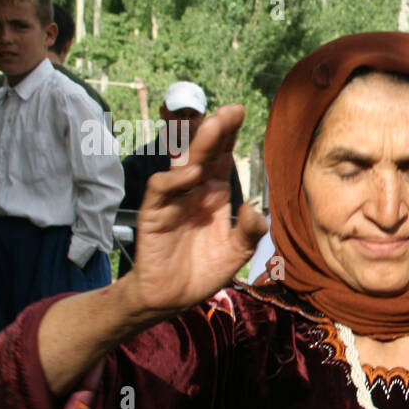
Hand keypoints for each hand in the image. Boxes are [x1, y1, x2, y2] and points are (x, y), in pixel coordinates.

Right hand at [119, 104, 266, 319]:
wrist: (171, 297)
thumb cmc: (203, 270)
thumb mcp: (236, 254)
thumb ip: (248, 233)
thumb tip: (254, 209)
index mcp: (214, 195)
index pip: (221, 158)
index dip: (229, 135)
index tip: (240, 111)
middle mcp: (193, 192)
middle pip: (203, 154)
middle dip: (215, 131)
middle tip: (229, 111)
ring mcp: (173, 201)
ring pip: (182, 165)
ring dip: (197, 146)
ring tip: (214, 128)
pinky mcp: (154, 214)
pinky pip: (161, 190)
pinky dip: (175, 179)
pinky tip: (193, 174)